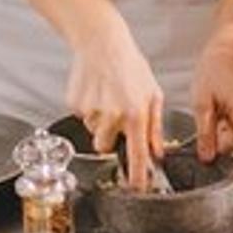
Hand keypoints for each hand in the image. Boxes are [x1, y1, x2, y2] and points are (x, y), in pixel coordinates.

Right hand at [66, 24, 165, 188]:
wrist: (102, 43)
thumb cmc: (130, 65)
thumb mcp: (153, 94)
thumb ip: (155, 127)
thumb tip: (157, 151)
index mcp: (136, 114)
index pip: (137, 154)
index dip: (137, 176)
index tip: (138, 189)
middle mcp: (113, 115)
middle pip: (105, 147)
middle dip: (109, 137)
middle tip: (116, 115)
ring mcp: (91, 111)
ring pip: (93, 131)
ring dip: (99, 121)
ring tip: (107, 97)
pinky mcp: (75, 104)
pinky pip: (81, 117)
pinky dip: (88, 108)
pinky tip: (95, 91)